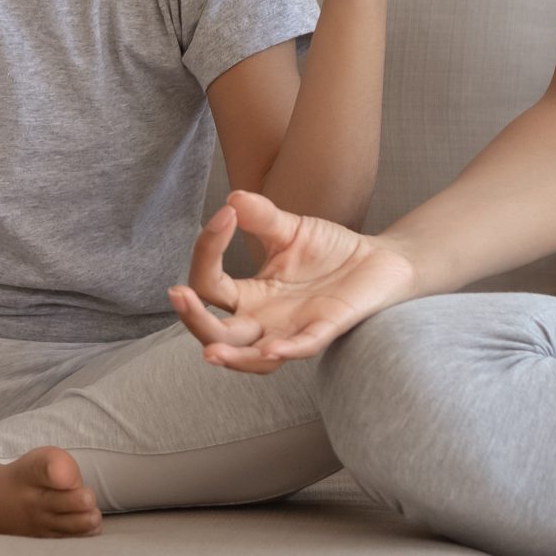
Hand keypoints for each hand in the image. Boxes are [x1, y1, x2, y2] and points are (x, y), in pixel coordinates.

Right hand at [165, 190, 421, 372]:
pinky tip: (272, 348)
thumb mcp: (290, 228)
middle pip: (218, 333)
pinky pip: (305, 347)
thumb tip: (232, 199)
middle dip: (195, 318)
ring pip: (255, 357)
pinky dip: (288, 349)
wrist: (377, 260)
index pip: (211, 285)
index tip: (222, 216)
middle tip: (178, 295)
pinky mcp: (327, 329)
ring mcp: (294, 329)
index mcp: (250, 295)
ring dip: (233, 356)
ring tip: (210, 350)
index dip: (208, 251)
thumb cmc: (328, 250)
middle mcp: (265, 320)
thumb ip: (261, 217)